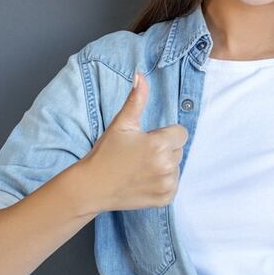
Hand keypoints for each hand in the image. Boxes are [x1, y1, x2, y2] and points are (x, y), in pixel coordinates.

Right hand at [80, 71, 187, 212]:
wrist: (93, 186)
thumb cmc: (105, 153)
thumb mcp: (121, 124)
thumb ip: (136, 100)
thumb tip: (140, 75)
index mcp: (158, 145)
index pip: (180, 133)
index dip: (164, 134)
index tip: (146, 140)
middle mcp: (166, 166)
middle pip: (178, 149)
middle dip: (164, 149)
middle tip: (139, 154)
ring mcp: (166, 184)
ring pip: (177, 166)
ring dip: (164, 165)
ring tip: (140, 167)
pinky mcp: (165, 199)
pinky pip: (174, 184)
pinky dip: (163, 182)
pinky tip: (144, 180)